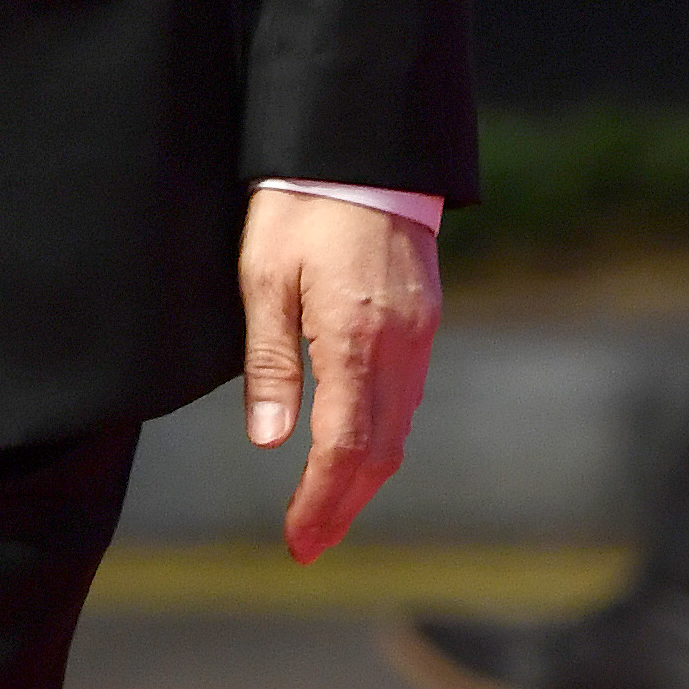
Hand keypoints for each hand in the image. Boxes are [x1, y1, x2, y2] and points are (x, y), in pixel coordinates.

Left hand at [239, 188, 440, 561]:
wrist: (359, 145)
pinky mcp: (424, 317)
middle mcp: (400, 345)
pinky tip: (355, 444)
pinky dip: (382, 434)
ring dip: (365, 475)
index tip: (298, 540)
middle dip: (344, 504)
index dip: (322, 502)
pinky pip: (408, 395)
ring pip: (400, 428)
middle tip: (307, 543)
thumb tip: (270, 441)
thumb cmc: (299, 204)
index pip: (345, 448)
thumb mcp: (263, 276)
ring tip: (325, 507)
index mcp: (355, 338)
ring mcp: (420, 332)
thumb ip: (270, 361)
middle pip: (381, 451)